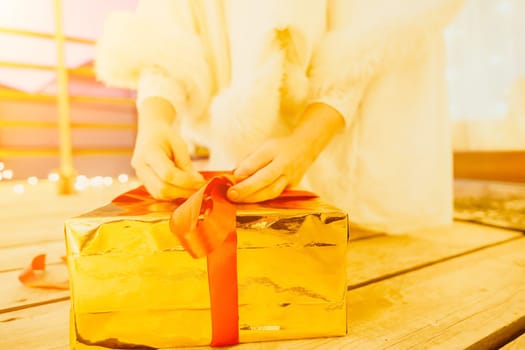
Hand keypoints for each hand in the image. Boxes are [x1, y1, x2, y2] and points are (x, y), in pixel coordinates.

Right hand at [132, 97, 204, 198]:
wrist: (150, 132)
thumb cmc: (166, 136)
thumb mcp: (179, 144)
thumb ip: (185, 163)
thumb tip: (196, 182)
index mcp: (148, 152)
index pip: (167, 174)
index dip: (186, 181)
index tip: (201, 181)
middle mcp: (140, 166)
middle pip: (162, 188)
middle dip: (183, 191)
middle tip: (199, 187)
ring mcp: (140, 176)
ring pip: (160, 194)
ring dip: (179, 194)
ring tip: (193, 188)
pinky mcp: (144, 182)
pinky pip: (158, 194)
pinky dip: (173, 194)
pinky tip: (184, 189)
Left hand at [227, 103, 344, 202]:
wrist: (304, 149)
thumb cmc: (277, 148)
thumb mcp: (261, 146)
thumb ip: (247, 159)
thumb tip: (235, 175)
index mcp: (273, 150)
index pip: (259, 159)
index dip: (246, 169)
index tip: (233, 176)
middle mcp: (283, 163)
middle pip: (265, 178)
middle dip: (247, 188)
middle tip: (232, 194)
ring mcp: (289, 177)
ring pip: (272, 191)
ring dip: (253, 198)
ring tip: (238, 200)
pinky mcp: (292, 187)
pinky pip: (275, 195)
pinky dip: (261, 199)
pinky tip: (249, 201)